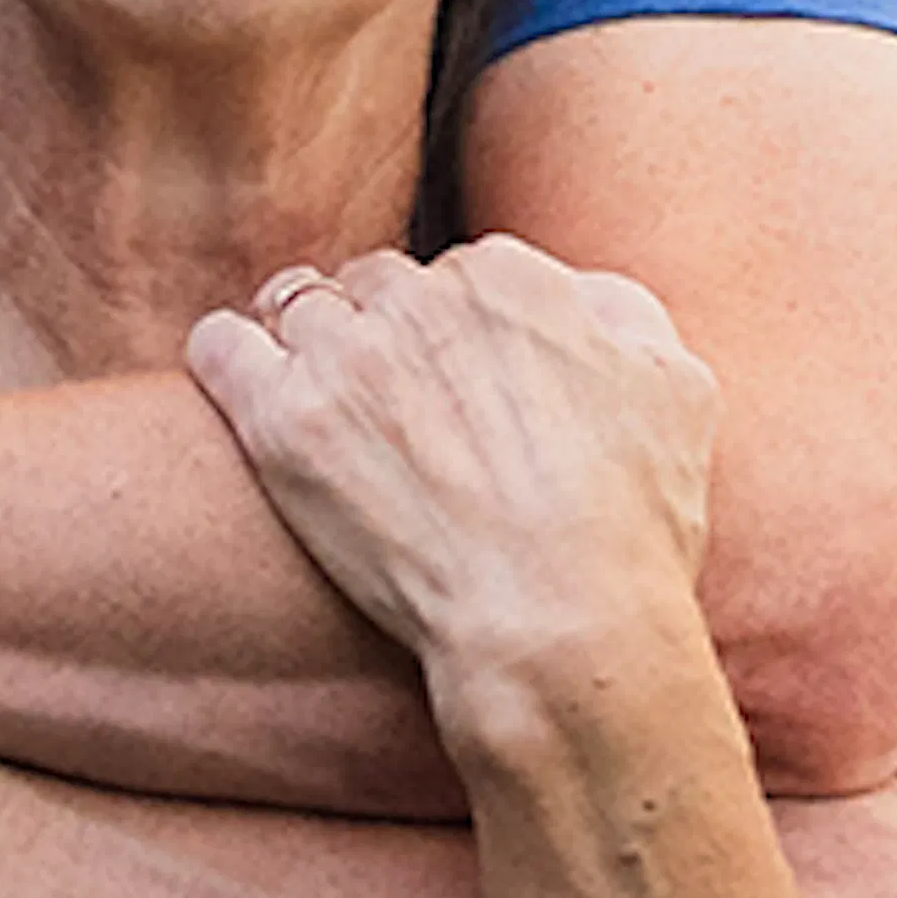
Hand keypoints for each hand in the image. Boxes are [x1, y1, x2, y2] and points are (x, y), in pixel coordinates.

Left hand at [184, 237, 720, 682]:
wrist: (560, 624)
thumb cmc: (629, 525)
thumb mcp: (677, 391)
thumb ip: (624, 317)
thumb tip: (580, 297)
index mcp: (512, 279)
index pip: (461, 274)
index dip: (456, 332)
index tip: (457, 383)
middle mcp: (423, 297)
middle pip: (376, 284)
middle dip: (381, 333)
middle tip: (388, 407)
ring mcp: (345, 356)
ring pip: (295, 305)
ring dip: (302, 342)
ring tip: (315, 400)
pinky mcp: (280, 419)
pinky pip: (219, 344)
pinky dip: (227, 356)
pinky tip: (242, 385)